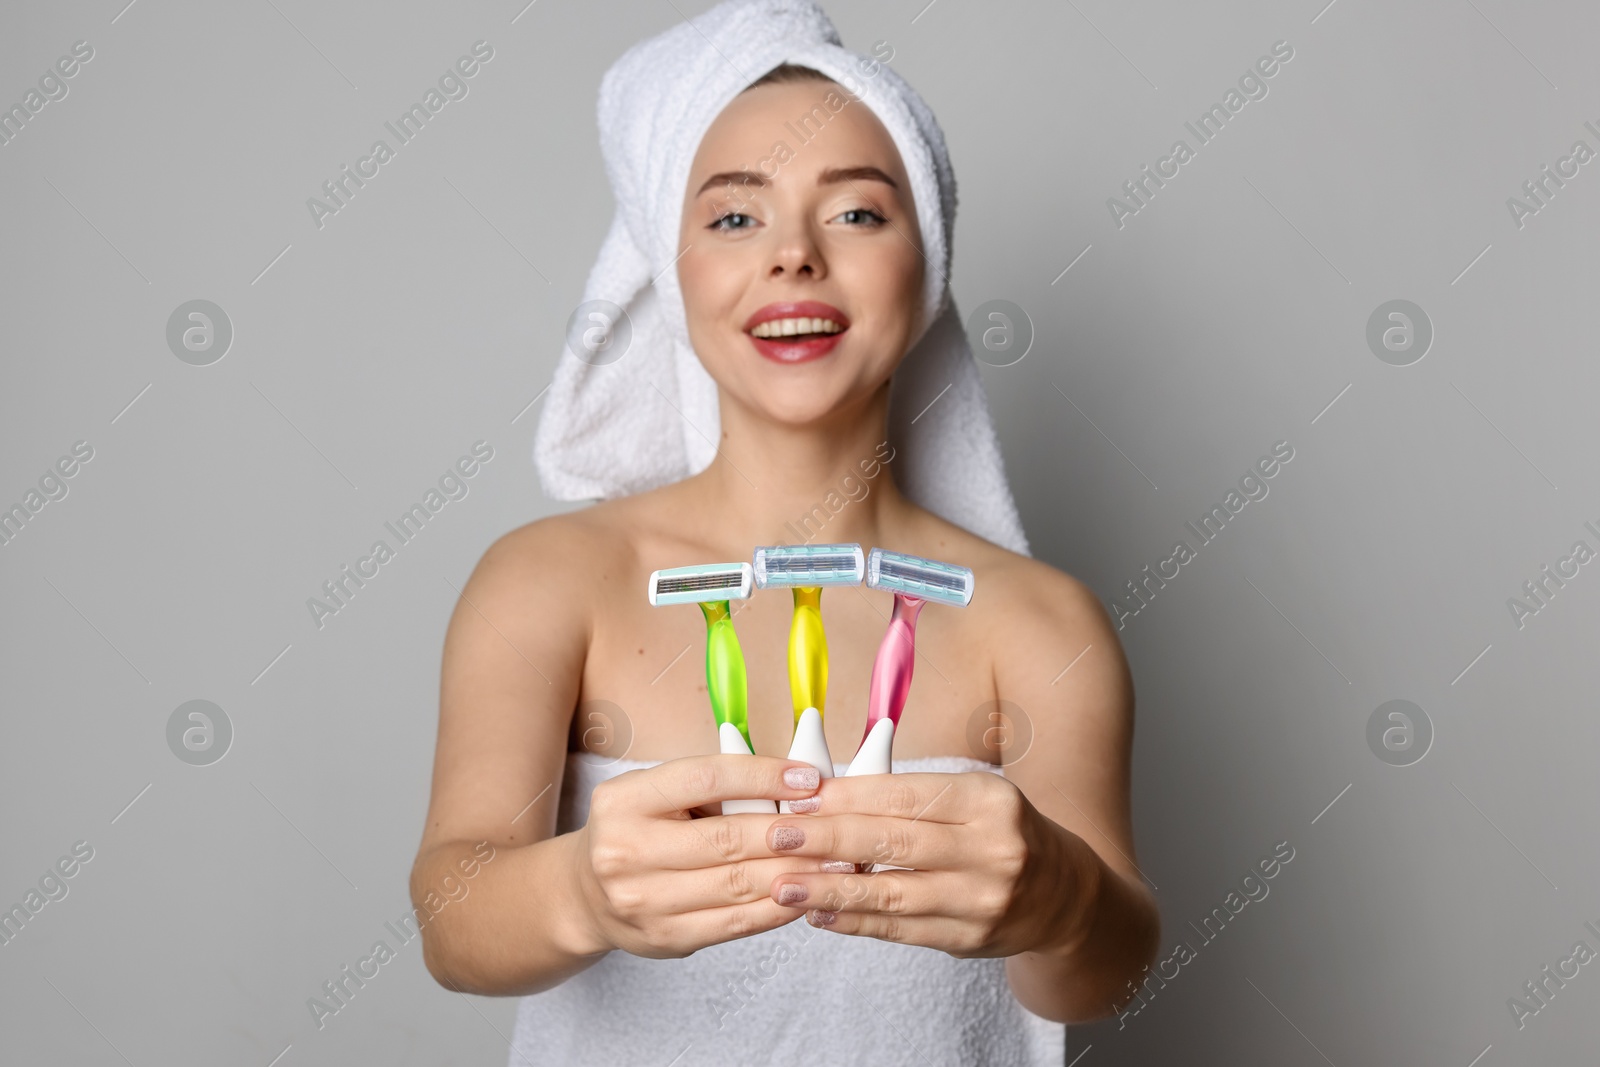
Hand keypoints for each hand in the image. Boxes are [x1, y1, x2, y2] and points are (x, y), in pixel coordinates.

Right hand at [570, 754, 842, 958]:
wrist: (586, 893)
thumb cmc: (636, 831)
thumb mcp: (655, 794)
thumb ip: (711, 785)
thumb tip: (794, 781)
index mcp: (624, 800)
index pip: (705, 778)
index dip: (762, 776)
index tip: (808, 777)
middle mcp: (625, 850)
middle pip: (726, 838)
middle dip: (789, 830)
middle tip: (834, 823)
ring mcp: (642, 900)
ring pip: (736, 883)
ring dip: (794, 870)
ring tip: (834, 859)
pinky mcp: (664, 937)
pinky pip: (734, 922)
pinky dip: (776, 906)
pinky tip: (804, 892)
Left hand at [759, 771, 1097, 957]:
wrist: (1064, 896)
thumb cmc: (1001, 833)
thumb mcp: (973, 797)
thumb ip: (911, 797)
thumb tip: (829, 797)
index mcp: (987, 800)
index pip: (905, 794)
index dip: (849, 796)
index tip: (802, 798)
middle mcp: (990, 849)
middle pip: (894, 842)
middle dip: (828, 839)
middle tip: (777, 835)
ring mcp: (980, 899)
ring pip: (892, 893)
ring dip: (829, 891)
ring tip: (784, 884)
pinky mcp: (967, 939)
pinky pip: (900, 930)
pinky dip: (855, 922)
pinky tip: (819, 915)